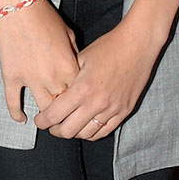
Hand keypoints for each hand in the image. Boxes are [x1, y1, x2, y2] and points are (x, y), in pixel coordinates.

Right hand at [0, 0, 80, 123]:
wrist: (18, 6)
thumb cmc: (45, 16)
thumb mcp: (68, 34)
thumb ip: (74, 54)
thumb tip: (75, 68)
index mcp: (69, 67)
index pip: (79, 93)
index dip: (79, 100)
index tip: (79, 105)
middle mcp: (52, 77)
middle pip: (63, 106)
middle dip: (65, 113)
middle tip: (65, 117)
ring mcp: (30, 79)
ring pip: (42, 109)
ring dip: (45, 117)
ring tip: (46, 120)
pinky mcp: (12, 76)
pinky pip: (13, 101)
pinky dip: (16, 113)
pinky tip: (21, 119)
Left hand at [33, 19, 160, 139]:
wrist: (138, 44)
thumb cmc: (110, 47)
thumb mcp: (81, 58)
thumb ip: (68, 79)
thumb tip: (55, 93)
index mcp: (83, 89)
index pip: (55, 115)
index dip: (43, 121)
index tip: (40, 120)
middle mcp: (97, 103)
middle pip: (68, 131)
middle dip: (55, 130)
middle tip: (52, 125)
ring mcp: (112, 109)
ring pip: (86, 135)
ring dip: (74, 133)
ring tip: (68, 126)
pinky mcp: (124, 111)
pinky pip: (104, 131)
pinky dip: (92, 132)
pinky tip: (86, 126)